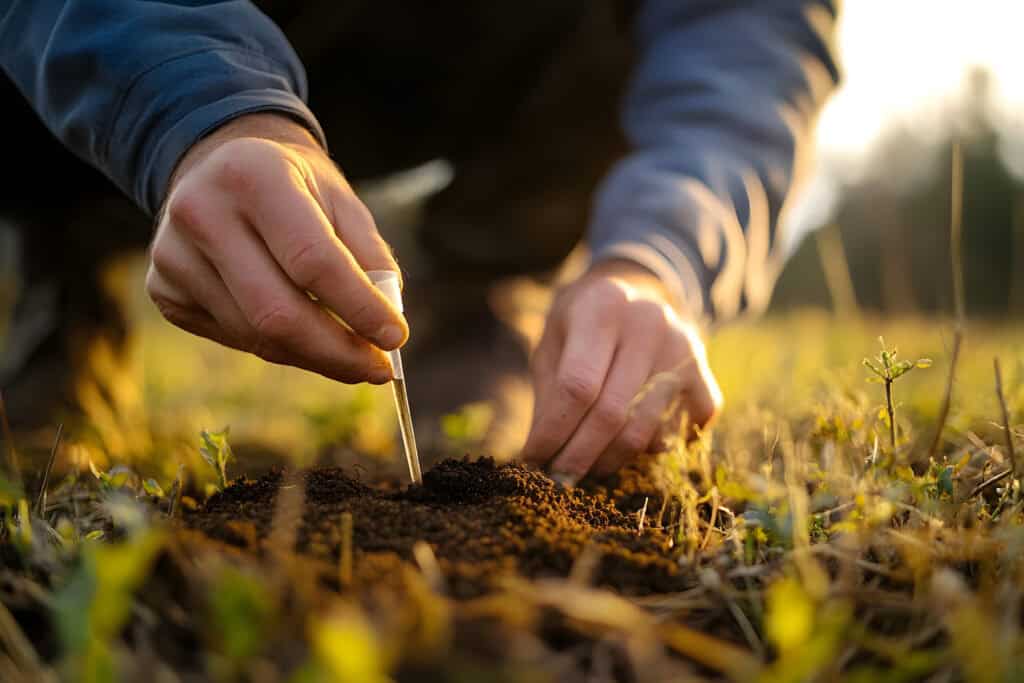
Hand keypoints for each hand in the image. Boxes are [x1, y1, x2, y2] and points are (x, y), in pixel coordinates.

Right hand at [146, 113, 406, 383]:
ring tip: (352, 357)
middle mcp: (201, 211)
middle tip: (378, 369)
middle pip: (277, 312)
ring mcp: (172, 254)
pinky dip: (280, 347)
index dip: (358, 307)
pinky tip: (303, 335)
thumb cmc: (296, 187)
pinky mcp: (163, 289)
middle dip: (337, 352)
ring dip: (314, 357)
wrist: (223, 167)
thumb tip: (386, 328)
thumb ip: (369, 257)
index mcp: (253, 175)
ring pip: (256, 336)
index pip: (312, 260)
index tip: (396, 338)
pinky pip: (235, 338)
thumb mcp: (340, 200)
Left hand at [521, 260, 721, 482]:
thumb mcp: (551, 347)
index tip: (534, 459)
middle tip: (559, 478)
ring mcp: (684, 349)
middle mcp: (650, 322)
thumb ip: (548, 398)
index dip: (554, 432)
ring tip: (587, 465)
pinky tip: (627, 445)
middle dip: (579, 456)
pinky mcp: (704, 375)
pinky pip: (679, 435)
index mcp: (603, 306)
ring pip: (646, 431)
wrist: (633, 295)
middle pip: (613, 414)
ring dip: (611, 461)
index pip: (577, 386)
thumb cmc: (579, 329)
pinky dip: (650, 451)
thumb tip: (541, 457)